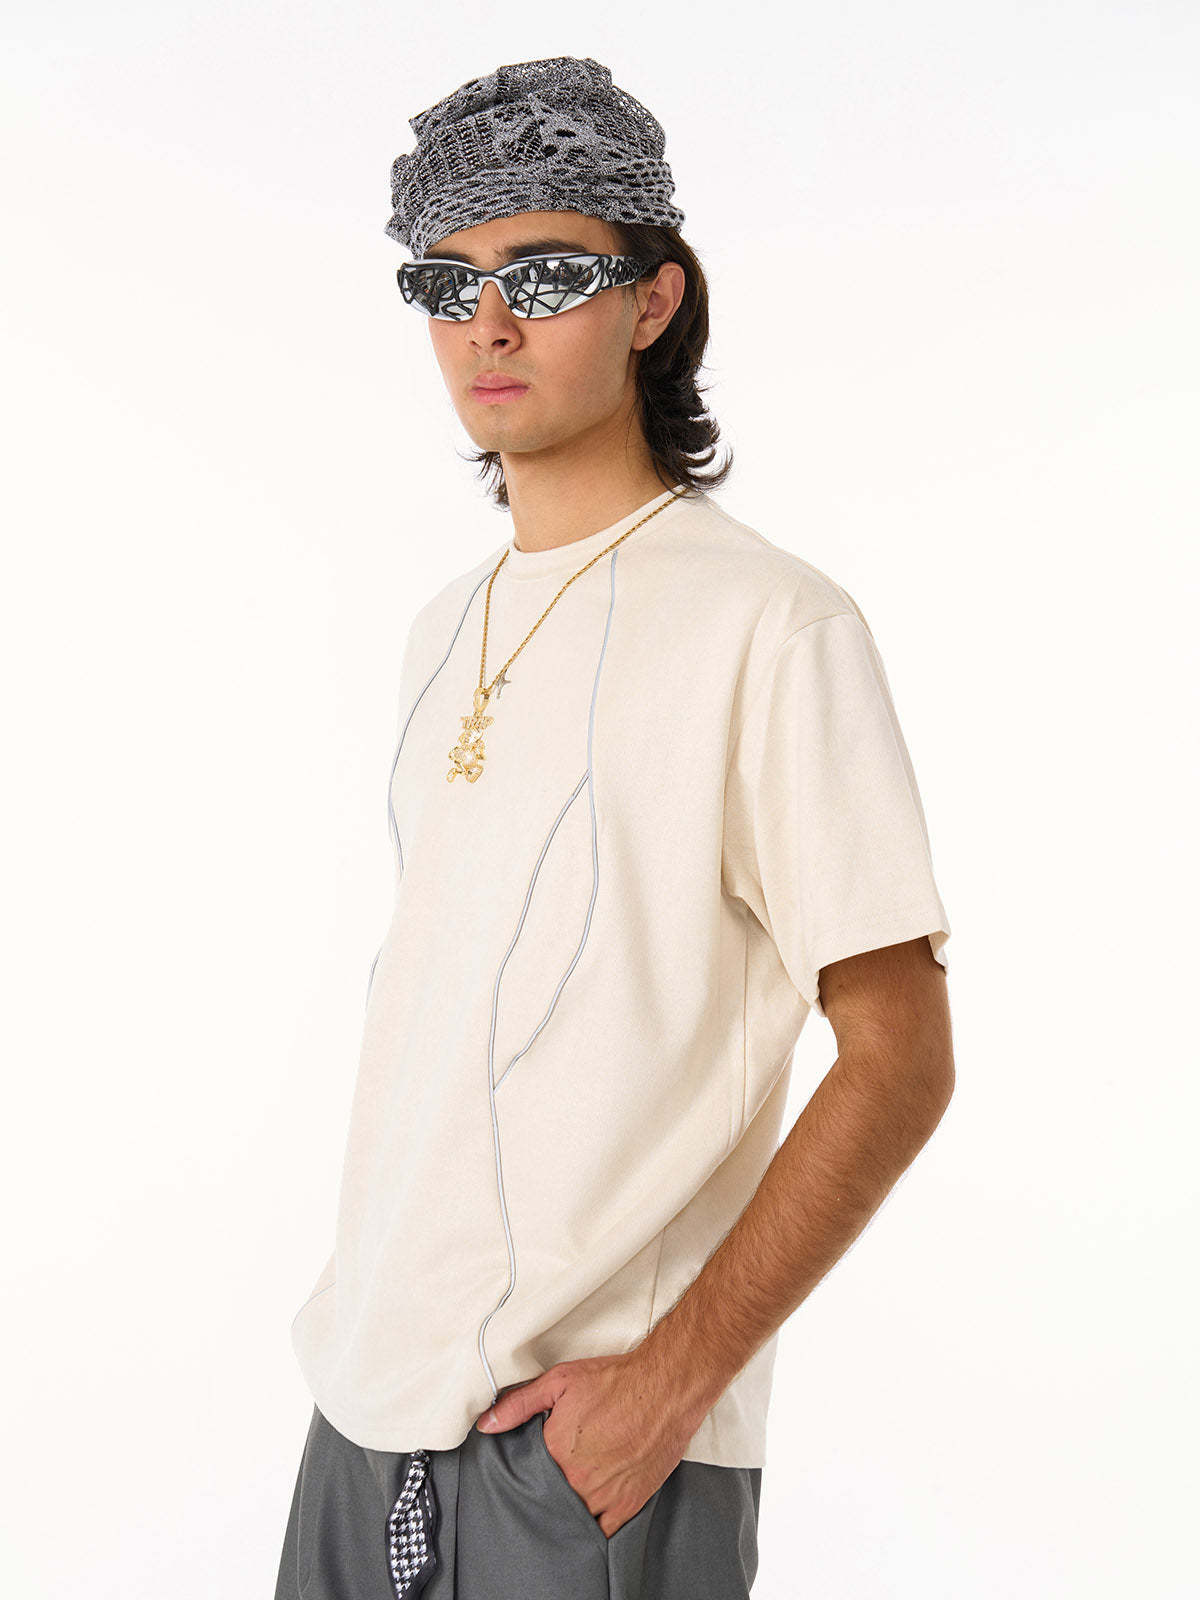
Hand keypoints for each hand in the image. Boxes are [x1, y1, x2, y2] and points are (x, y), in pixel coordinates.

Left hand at [474, 1351, 703, 1538]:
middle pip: (548, 1498)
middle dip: (545, 1490)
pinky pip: (602, 1532)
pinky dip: (593, 1527)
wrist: (665, 1387)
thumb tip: (486, 1424)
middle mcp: (577, 1481)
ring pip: (573, 1518)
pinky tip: (588, 1514)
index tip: (530, 1465)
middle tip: (553, 1476)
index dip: (526, 1470)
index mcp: (555, 1452)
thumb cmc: (614, 1381)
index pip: (526, 1474)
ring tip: (570, 1492)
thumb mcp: (560, 1381)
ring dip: (567, 1509)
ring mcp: (603, 1497)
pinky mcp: (628, 1505)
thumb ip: (519, 1404)